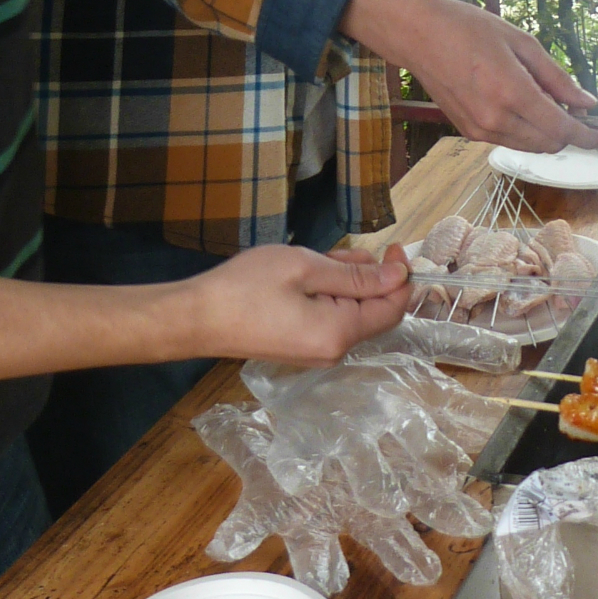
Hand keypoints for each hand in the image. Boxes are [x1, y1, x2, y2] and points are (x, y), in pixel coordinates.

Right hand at [173, 243, 409, 365]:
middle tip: (342, 250)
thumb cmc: (247, 287)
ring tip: (320, 259)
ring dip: (346, 282)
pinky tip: (309, 274)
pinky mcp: (300, 347)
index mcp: (340, 333)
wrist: (196, 318)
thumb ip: (356, 275)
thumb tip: (399, 276)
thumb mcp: (305, 269)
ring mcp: (316, 353)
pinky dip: (329, 294)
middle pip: (373, 312)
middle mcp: (334, 351)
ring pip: (351, 312)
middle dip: (369, 277)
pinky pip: (331, 319)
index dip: (401, 277)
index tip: (394, 246)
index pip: (393, 309)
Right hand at [341, 0, 597, 150]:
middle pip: (549, 143)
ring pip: (531, 146)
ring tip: (542, 97)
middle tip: (571, 103)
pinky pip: (510, 140)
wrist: (419, 36)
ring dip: (547, 132)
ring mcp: (481, 130)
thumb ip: (557, 77)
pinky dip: (525, 130)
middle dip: (568, 131)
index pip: (562, 128)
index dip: (588, 137)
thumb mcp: (521, 42)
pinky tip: (520, 103)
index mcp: (512, 93)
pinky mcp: (469, 132)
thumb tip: (586, 102)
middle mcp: (496, 119)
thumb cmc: (469, 29)